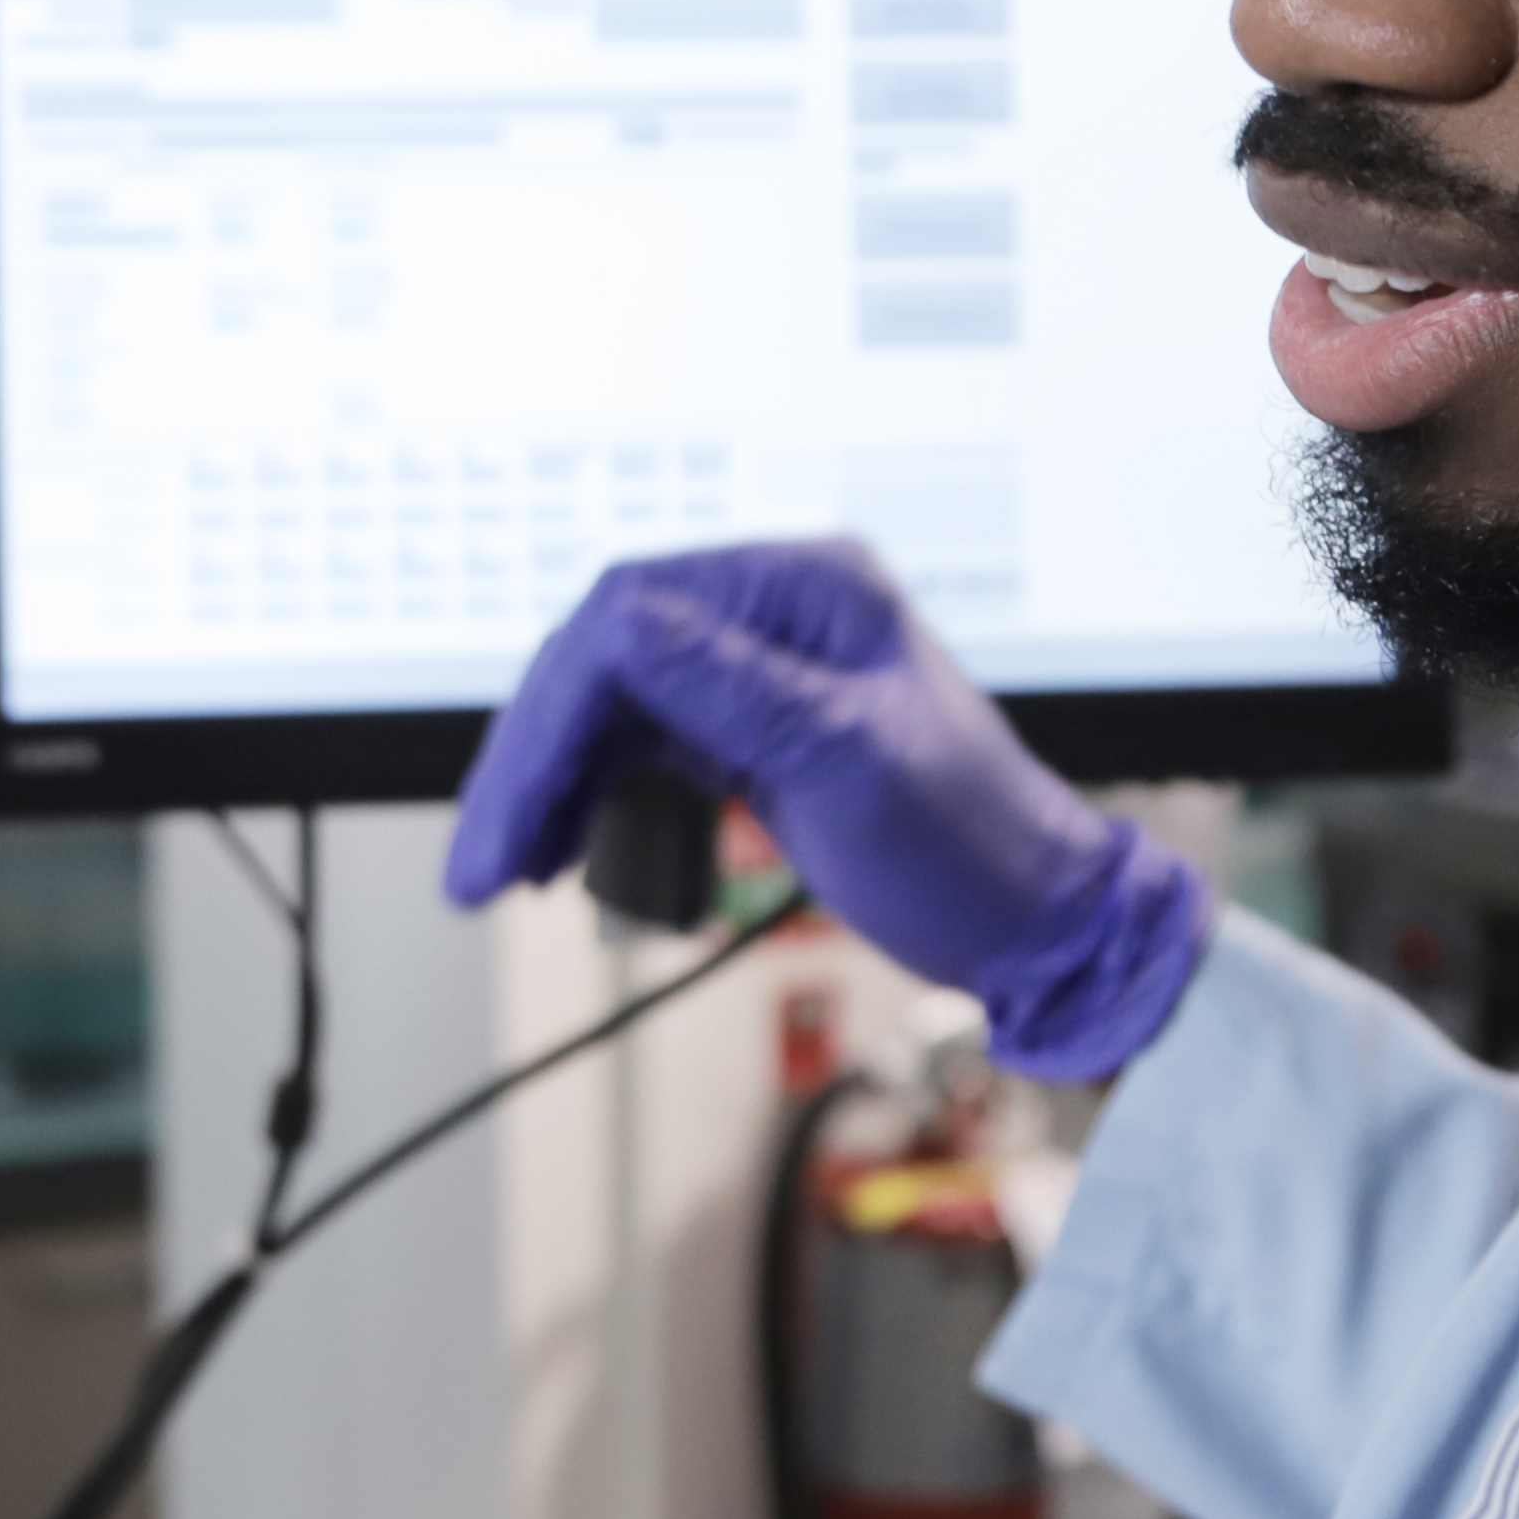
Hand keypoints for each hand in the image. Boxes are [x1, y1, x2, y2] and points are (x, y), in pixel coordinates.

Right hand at [442, 542, 1212, 1079]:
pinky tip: (554, 852)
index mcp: (804, 591)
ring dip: (544, 788)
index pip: (632, 617)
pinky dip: (585, 800)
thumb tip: (615, 628)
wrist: (1033, 927)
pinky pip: (633, 750)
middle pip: (599, 664)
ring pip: (602, 712)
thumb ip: (728, 686)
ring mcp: (753, 676)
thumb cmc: (973, 848)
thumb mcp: (850, 760)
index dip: (556, 710)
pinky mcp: (743, 734)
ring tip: (503, 871)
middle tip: (485, 860)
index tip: (518, 806)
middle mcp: (769, 617)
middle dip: (531, 763)